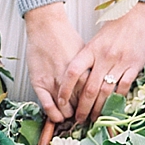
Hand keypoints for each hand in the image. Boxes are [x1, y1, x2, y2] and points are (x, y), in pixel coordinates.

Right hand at [24, 2, 84, 122]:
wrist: (47, 26)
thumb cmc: (67, 38)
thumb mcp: (88, 56)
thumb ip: (94, 71)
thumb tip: (104, 83)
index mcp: (86, 73)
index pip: (94, 98)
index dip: (96, 108)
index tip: (96, 113)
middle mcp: (71, 80)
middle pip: (81, 106)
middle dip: (83, 115)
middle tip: (83, 118)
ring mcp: (54, 81)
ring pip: (64, 109)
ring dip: (68, 116)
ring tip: (70, 118)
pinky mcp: (39, 82)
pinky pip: (47, 104)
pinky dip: (52, 113)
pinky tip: (56, 117)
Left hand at [58, 2, 144, 122]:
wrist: (136, 15)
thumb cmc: (115, 28)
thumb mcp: (96, 40)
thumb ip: (89, 59)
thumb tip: (79, 80)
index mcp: (91, 49)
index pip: (73, 72)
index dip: (65, 89)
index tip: (61, 102)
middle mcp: (104, 57)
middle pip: (90, 88)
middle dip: (83, 107)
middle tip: (79, 119)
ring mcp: (120, 62)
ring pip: (106, 92)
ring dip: (99, 108)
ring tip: (94, 118)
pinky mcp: (134, 66)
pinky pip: (124, 87)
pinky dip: (118, 100)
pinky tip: (113, 108)